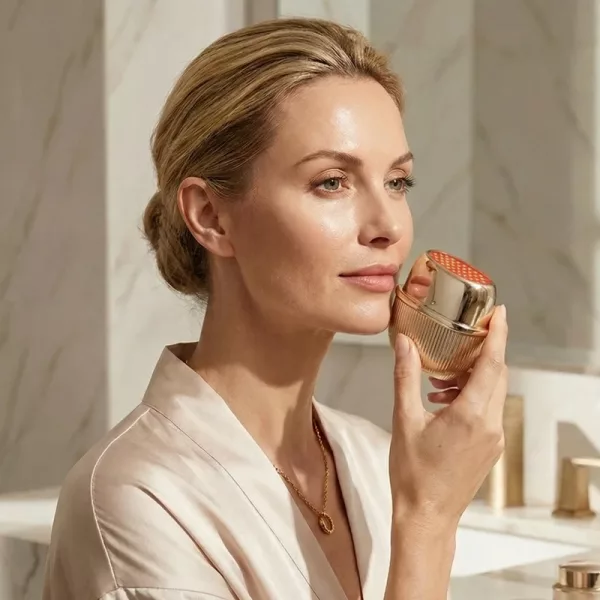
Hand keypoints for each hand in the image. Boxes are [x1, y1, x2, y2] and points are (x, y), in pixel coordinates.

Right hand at [388, 305, 507, 527]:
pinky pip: (489, 409)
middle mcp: (490, 425)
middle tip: (464, 335)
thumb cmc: (413, 473)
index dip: (498, 335)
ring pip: (493, 392)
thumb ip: (406, 377)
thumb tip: (404, 344)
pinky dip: (473, 395)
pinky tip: (444, 399)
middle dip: (484, 351)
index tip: (499, 313)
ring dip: (474, 376)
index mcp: (471, 415)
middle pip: (497, 375)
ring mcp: (494, 438)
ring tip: (441, 376)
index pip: (492, 364)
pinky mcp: (491, 447)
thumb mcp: (404, 420)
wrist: (427, 515)